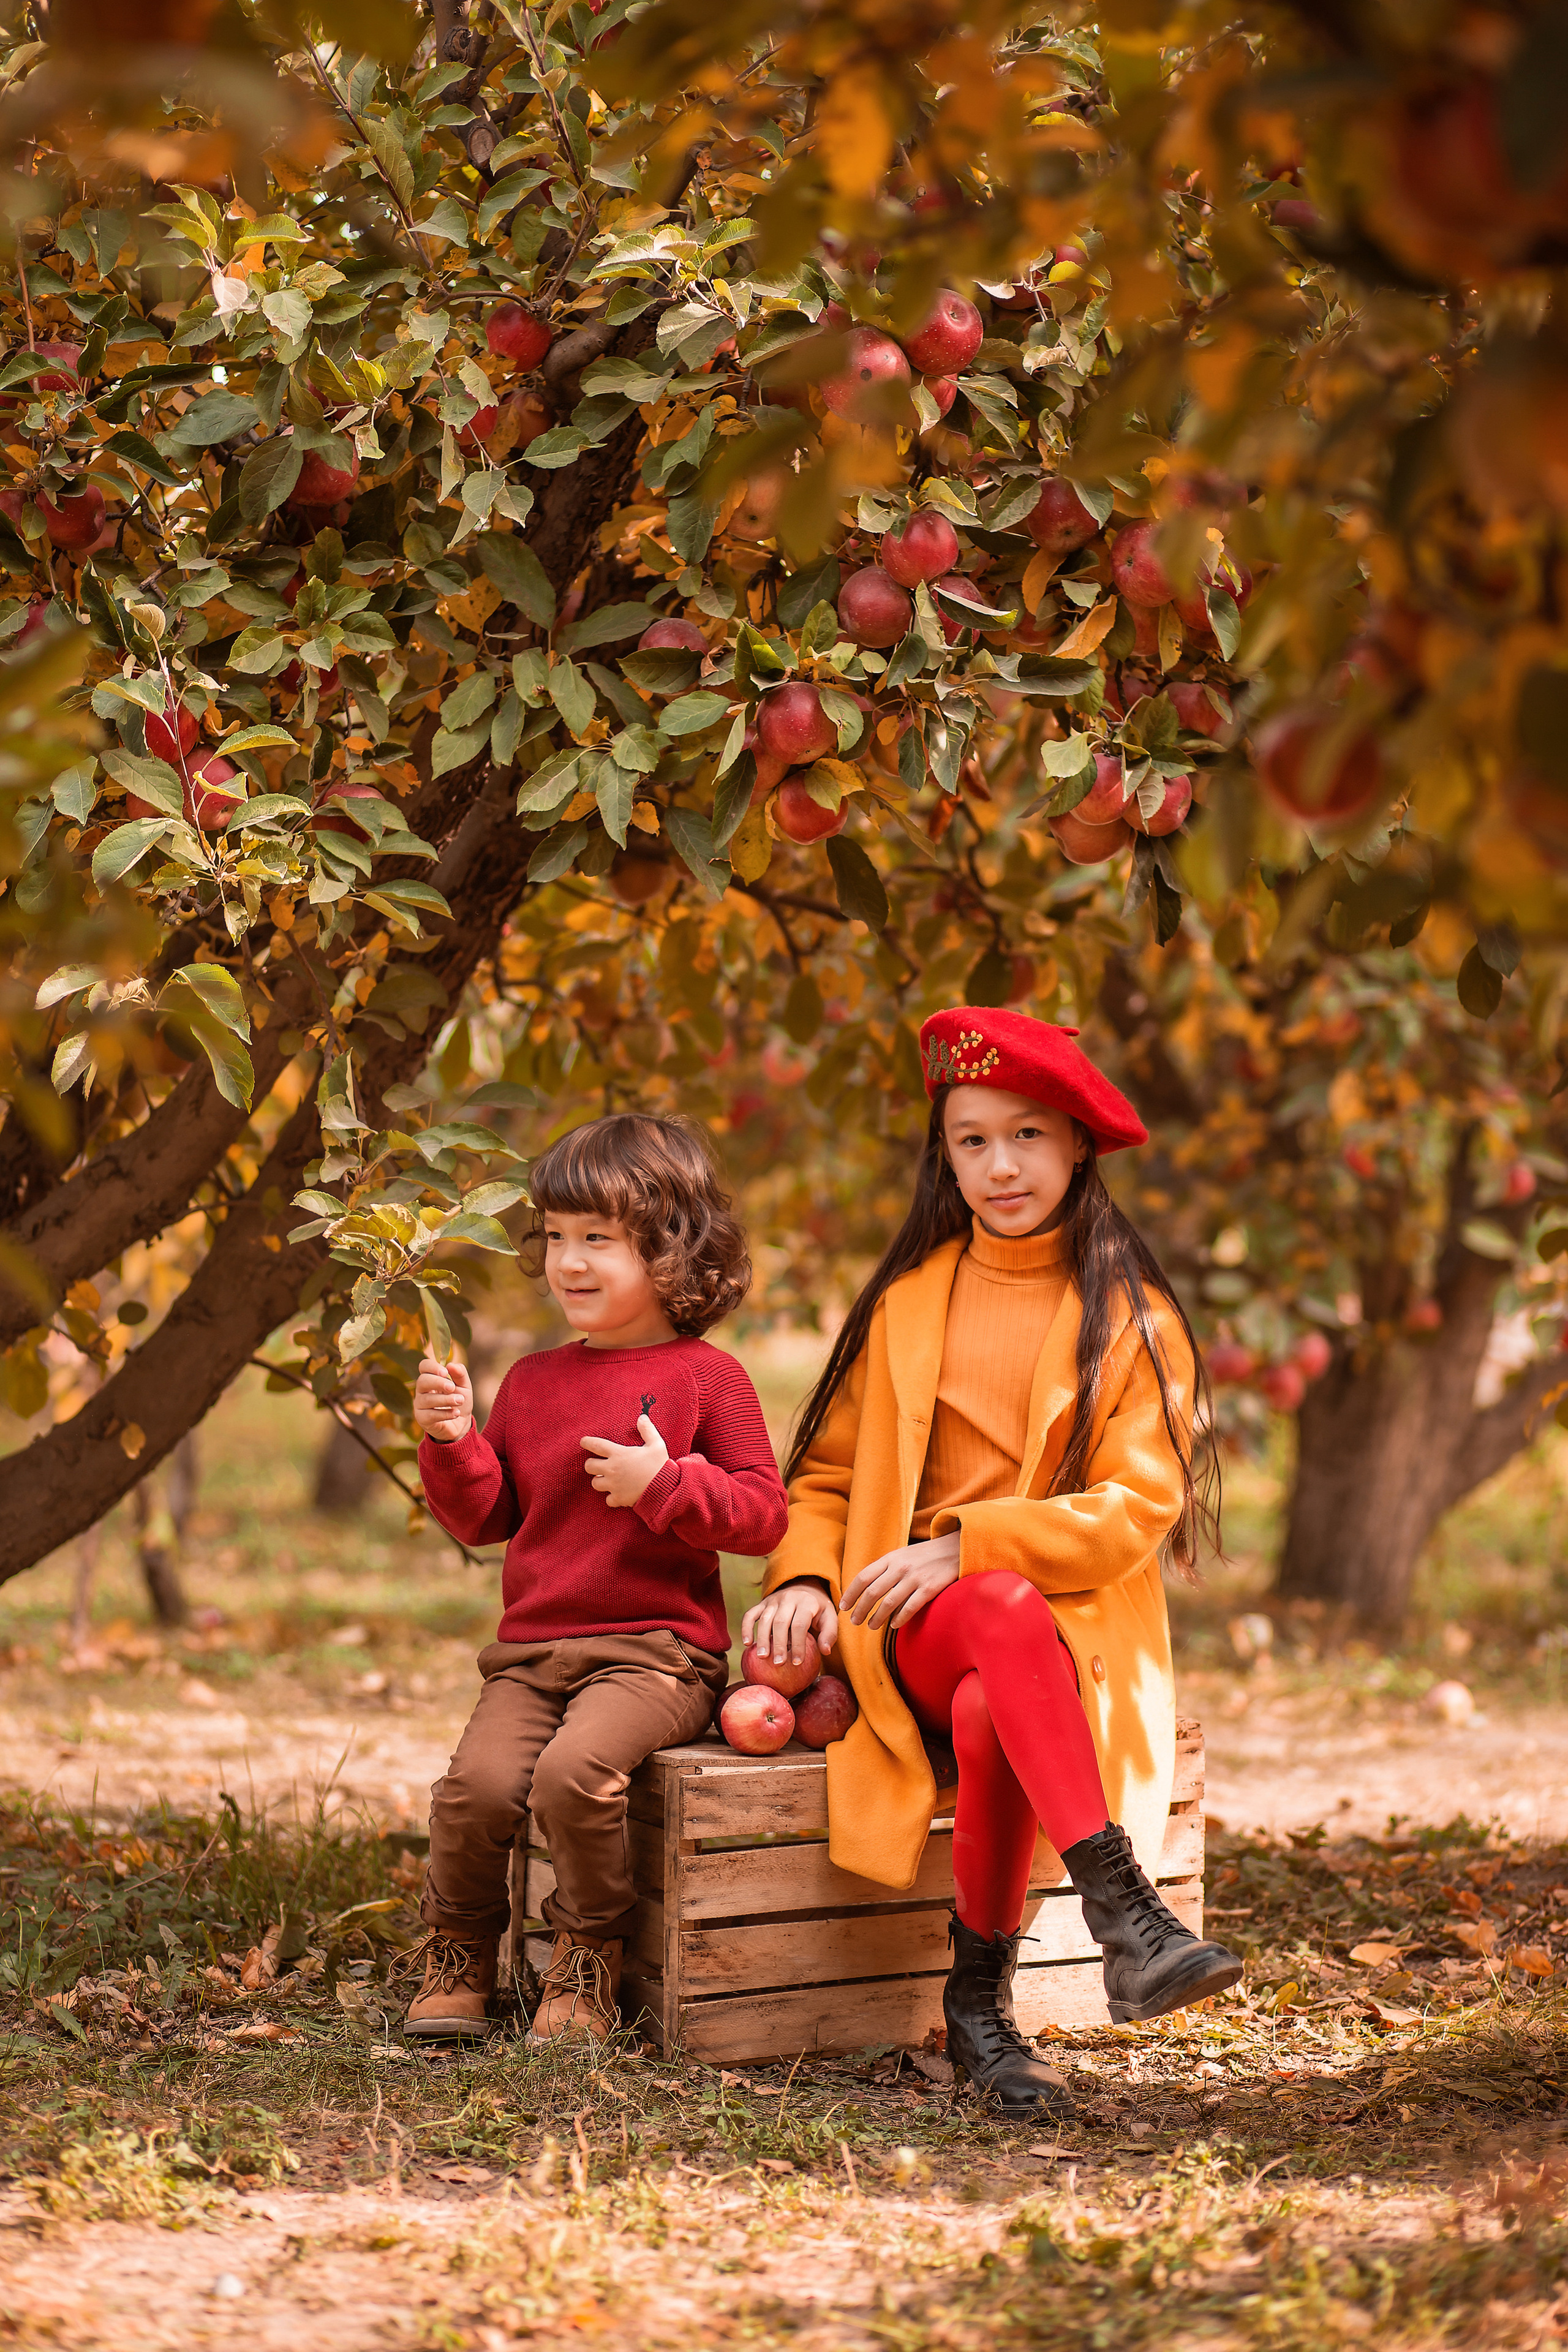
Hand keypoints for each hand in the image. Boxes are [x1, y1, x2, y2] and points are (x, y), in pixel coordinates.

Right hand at [413, 1352, 473, 1444]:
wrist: (461, 1424)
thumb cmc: (459, 1401)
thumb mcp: (464, 1386)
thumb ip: (460, 1374)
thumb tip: (451, 1364)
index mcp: (431, 1378)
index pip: (424, 1366)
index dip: (432, 1367)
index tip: (445, 1372)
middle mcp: (422, 1390)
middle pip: (422, 1381)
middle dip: (438, 1383)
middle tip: (452, 1387)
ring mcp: (420, 1405)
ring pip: (427, 1399)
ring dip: (446, 1399)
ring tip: (459, 1401)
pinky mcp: (422, 1419)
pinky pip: (430, 1414)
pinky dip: (445, 1413)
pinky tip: (456, 1413)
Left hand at [580, 1413, 669, 1508]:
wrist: (665, 1489)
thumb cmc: (660, 1465)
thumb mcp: (656, 1444)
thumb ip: (647, 1430)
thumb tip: (641, 1417)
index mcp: (619, 1454)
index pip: (596, 1445)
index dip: (587, 1442)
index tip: (583, 1441)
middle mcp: (612, 1469)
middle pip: (589, 1466)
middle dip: (592, 1464)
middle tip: (598, 1464)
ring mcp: (614, 1485)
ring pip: (595, 1483)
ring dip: (599, 1480)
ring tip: (607, 1479)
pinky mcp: (618, 1498)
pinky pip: (608, 1499)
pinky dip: (611, 1497)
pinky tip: (618, 1493)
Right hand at [741, 1580, 838, 1664]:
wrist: (804, 1586)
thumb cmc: (818, 1609)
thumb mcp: (830, 1617)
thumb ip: (829, 1633)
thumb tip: (825, 1651)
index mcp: (807, 1602)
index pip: (800, 1625)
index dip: (798, 1644)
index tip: (798, 1663)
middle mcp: (788, 1598)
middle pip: (781, 1622)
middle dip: (779, 1644)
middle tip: (779, 1663)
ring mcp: (773, 1600)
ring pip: (765, 1619)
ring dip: (762, 1638)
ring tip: (763, 1657)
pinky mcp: (763, 1603)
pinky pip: (751, 1614)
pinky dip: (746, 1627)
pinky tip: (747, 1643)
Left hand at [840, 1531, 960, 1631]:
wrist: (955, 1549)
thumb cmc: (925, 1555)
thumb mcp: (902, 1555)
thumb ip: (885, 1568)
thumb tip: (867, 1589)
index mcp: (890, 1558)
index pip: (863, 1577)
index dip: (851, 1593)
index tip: (844, 1606)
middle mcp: (900, 1567)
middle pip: (872, 1592)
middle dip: (860, 1609)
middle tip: (854, 1621)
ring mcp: (915, 1577)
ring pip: (889, 1602)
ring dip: (877, 1617)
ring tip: (870, 1626)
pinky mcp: (929, 1588)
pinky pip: (910, 1607)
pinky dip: (899, 1618)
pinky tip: (894, 1625)